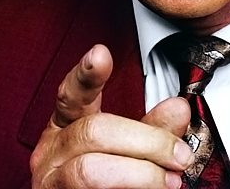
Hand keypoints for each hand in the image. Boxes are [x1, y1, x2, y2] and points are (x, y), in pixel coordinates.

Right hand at [30, 44, 192, 187]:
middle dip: (147, 142)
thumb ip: (151, 131)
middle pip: (94, 131)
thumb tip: (179, 109)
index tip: (100, 54)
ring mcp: (50, 181)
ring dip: (141, 175)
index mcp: (65, 126)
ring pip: (91, 170)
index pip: (71, 94)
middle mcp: (50, 151)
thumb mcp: (126, 150)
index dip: (84, 75)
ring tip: (169, 181)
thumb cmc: (103, 182)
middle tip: (179, 155)